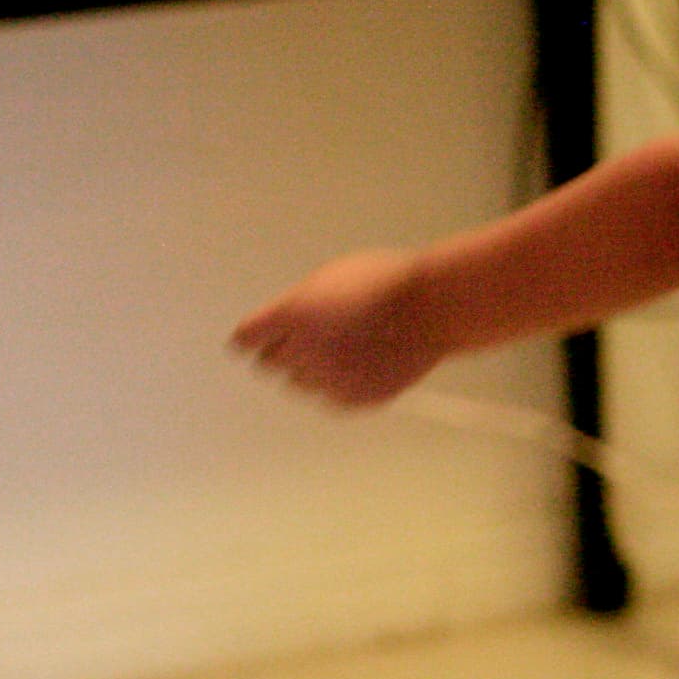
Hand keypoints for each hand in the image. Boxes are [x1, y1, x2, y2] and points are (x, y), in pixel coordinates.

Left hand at [231, 248, 447, 405]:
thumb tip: (281, 324)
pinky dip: (339, 384)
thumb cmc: (388, 284)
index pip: (244, 340)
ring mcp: (327, 379)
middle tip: (310, 338)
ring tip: (343, 348)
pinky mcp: (351, 400)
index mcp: (291, 315)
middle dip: (283, 352)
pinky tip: (362, 361)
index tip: (257, 338)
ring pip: (298, 384)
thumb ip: (296, 305)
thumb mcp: (330, 278)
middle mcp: (302, 351)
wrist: (433, 308)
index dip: (254, 337)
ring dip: (311, 370)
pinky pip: (330, 397)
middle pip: (268, 365)